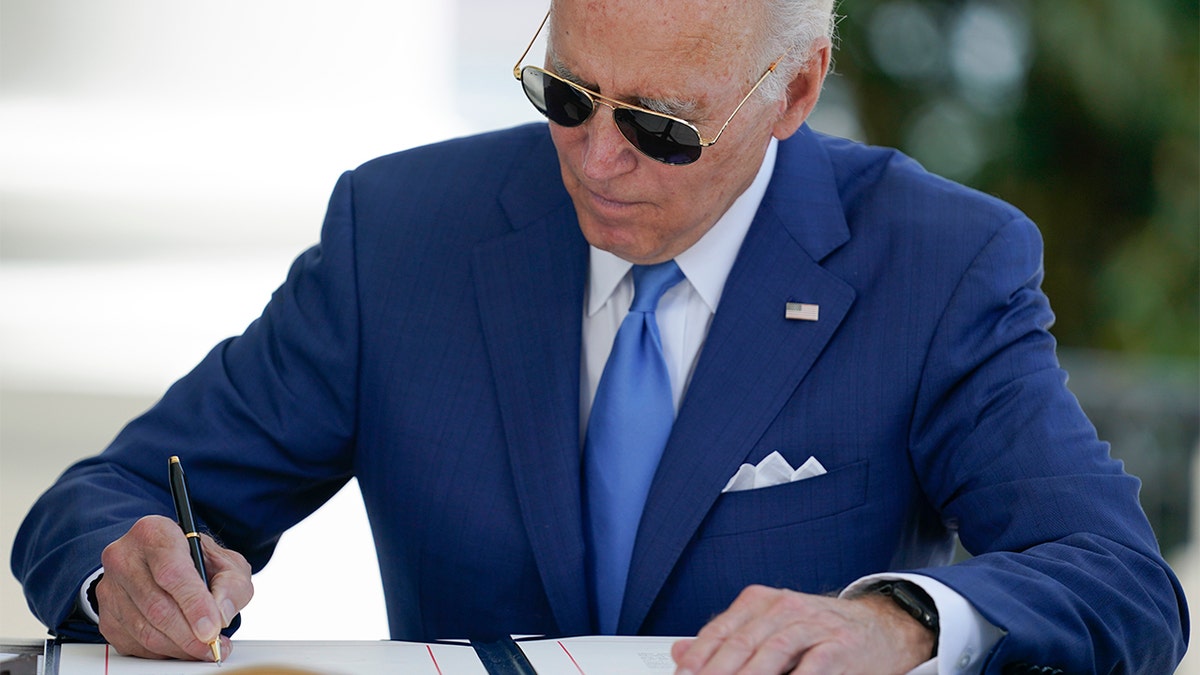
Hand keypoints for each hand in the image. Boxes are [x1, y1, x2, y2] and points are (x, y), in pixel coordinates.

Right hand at [96, 515, 253, 660]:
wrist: (166, 564)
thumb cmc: (198, 561)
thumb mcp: (227, 563)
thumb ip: (232, 585)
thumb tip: (221, 614)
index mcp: (154, 533)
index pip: (172, 572)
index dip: (193, 604)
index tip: (212, 628)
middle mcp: (125, 557)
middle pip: (157, 606)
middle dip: (189, 634)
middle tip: (213, 646)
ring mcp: (110, 587)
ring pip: (144, 630)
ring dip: (178, 647)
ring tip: (204, 649)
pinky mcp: (106, 615)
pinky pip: (134, 643)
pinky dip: (162, 652)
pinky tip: (181, 646)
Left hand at [671, 585, 934, 674]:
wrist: (879, 626)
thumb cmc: (818, 631)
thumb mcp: (768, 627)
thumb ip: (727, 639)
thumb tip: (680, 652)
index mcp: (759, 600)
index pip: (719, 632)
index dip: (697, 659)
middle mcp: (783, 607)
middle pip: (740, 643)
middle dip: (716, 671)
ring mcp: (813, 624)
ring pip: (771, 652)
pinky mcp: (839, 645)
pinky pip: (812, 666)